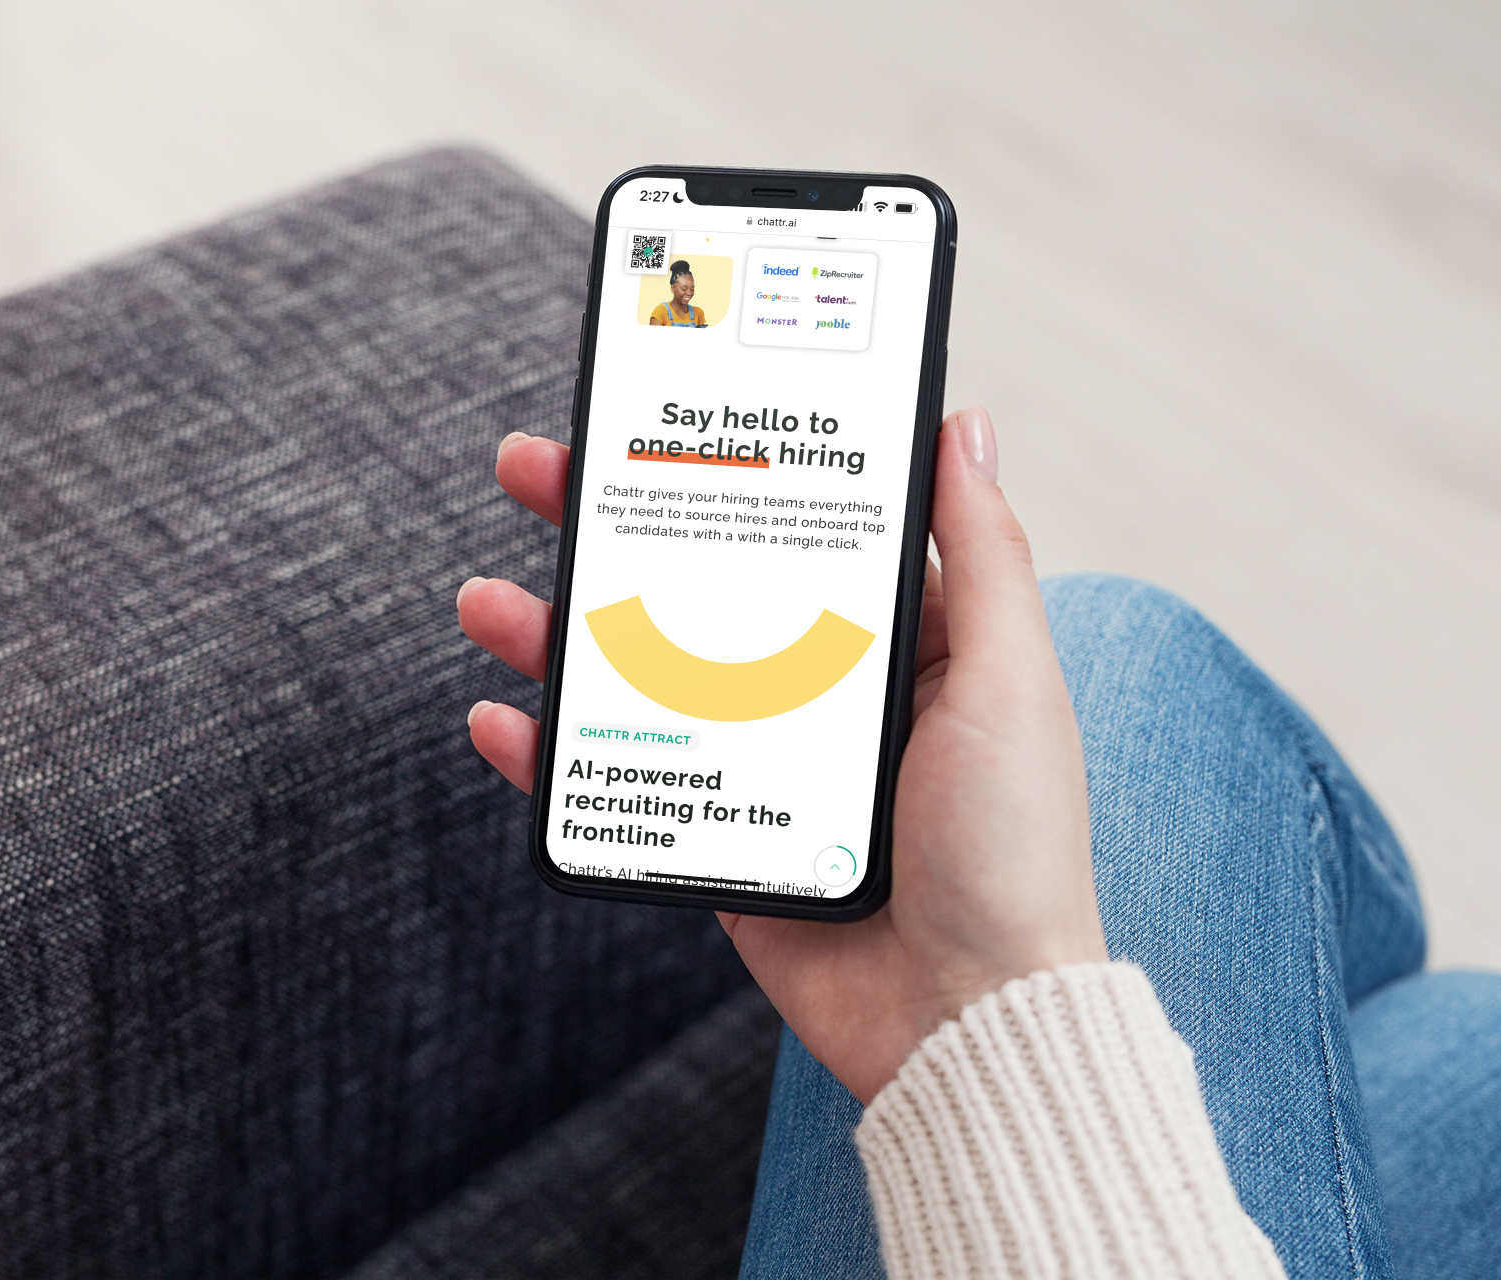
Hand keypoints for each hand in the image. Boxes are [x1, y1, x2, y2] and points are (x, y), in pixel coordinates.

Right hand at [459, 408, 1105, 1102]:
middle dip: (607, 528)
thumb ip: (983, 552)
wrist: (972, 1020)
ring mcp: (760, 767)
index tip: (661, 415)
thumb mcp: (1011, 680)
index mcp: (898, 642)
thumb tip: (965, 425)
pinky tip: (501, 723)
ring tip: (488, 601)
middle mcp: (822, 692)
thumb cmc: (1012, 849)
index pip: (792, 530)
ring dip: (556, 637)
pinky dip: (551, 759)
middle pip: (694, 589)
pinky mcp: (717, 841)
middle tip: (532, 469)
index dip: (724, 470)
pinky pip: (621, 785)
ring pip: (638, 678)